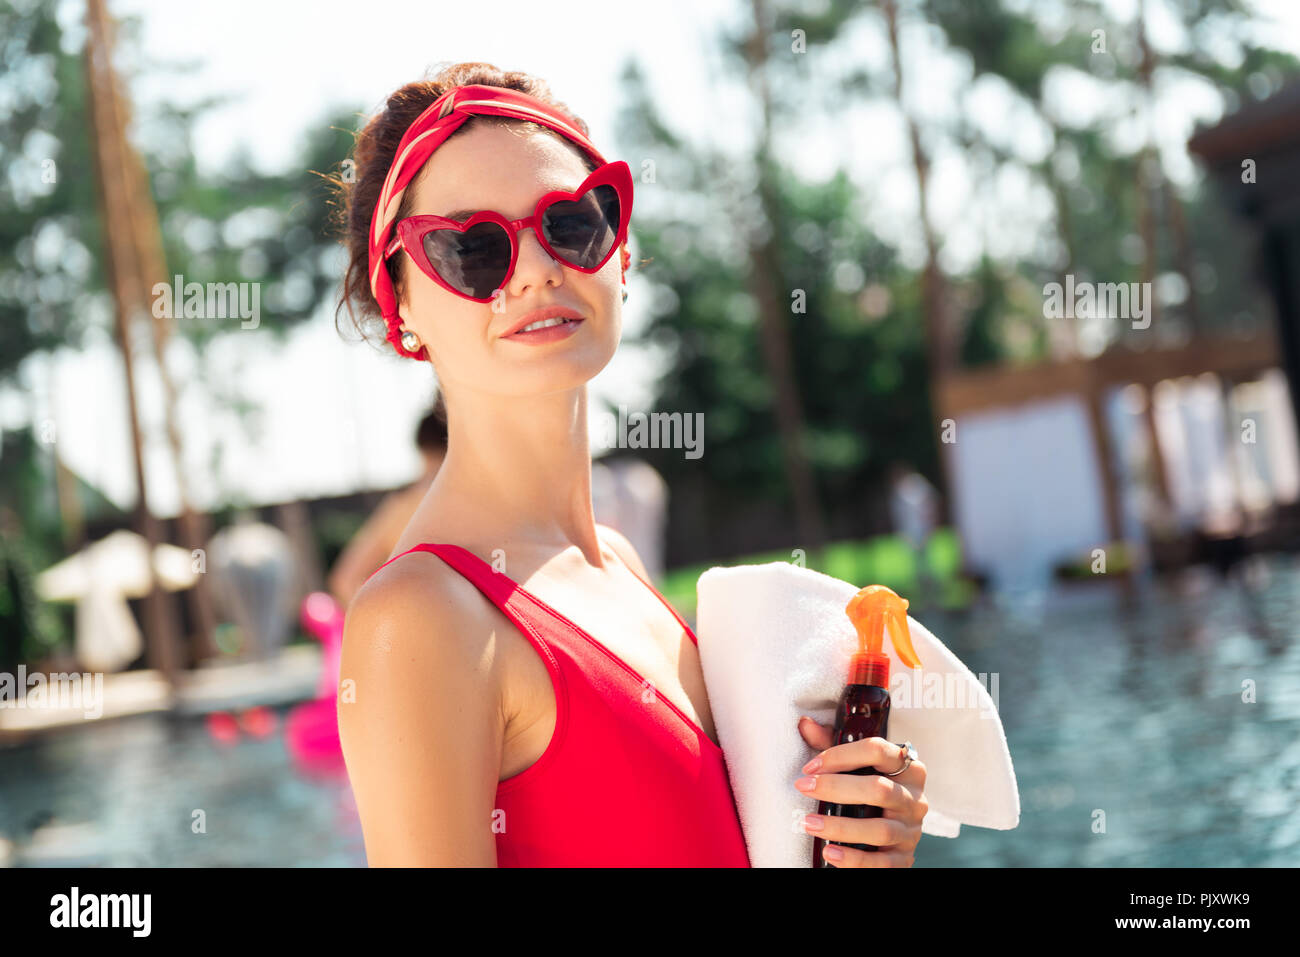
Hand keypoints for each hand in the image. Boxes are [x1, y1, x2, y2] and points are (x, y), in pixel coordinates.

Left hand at [795, 716, 927, 866]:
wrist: (894, 831)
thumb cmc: (871, 789)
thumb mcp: (856, 765)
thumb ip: (832, 744)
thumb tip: (804, 724)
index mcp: (907, 766)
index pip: (877, 750)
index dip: (840, 755)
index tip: (810, 766)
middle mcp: (914, 797)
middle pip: (879, 790)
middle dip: (836, 788)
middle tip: (804, 788)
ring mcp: (912, 829)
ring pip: (880, 829)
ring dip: (840, 827)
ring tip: (808, 824)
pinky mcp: (905, 857)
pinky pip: (882, 863)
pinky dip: (854, 859)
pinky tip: (830, 852)